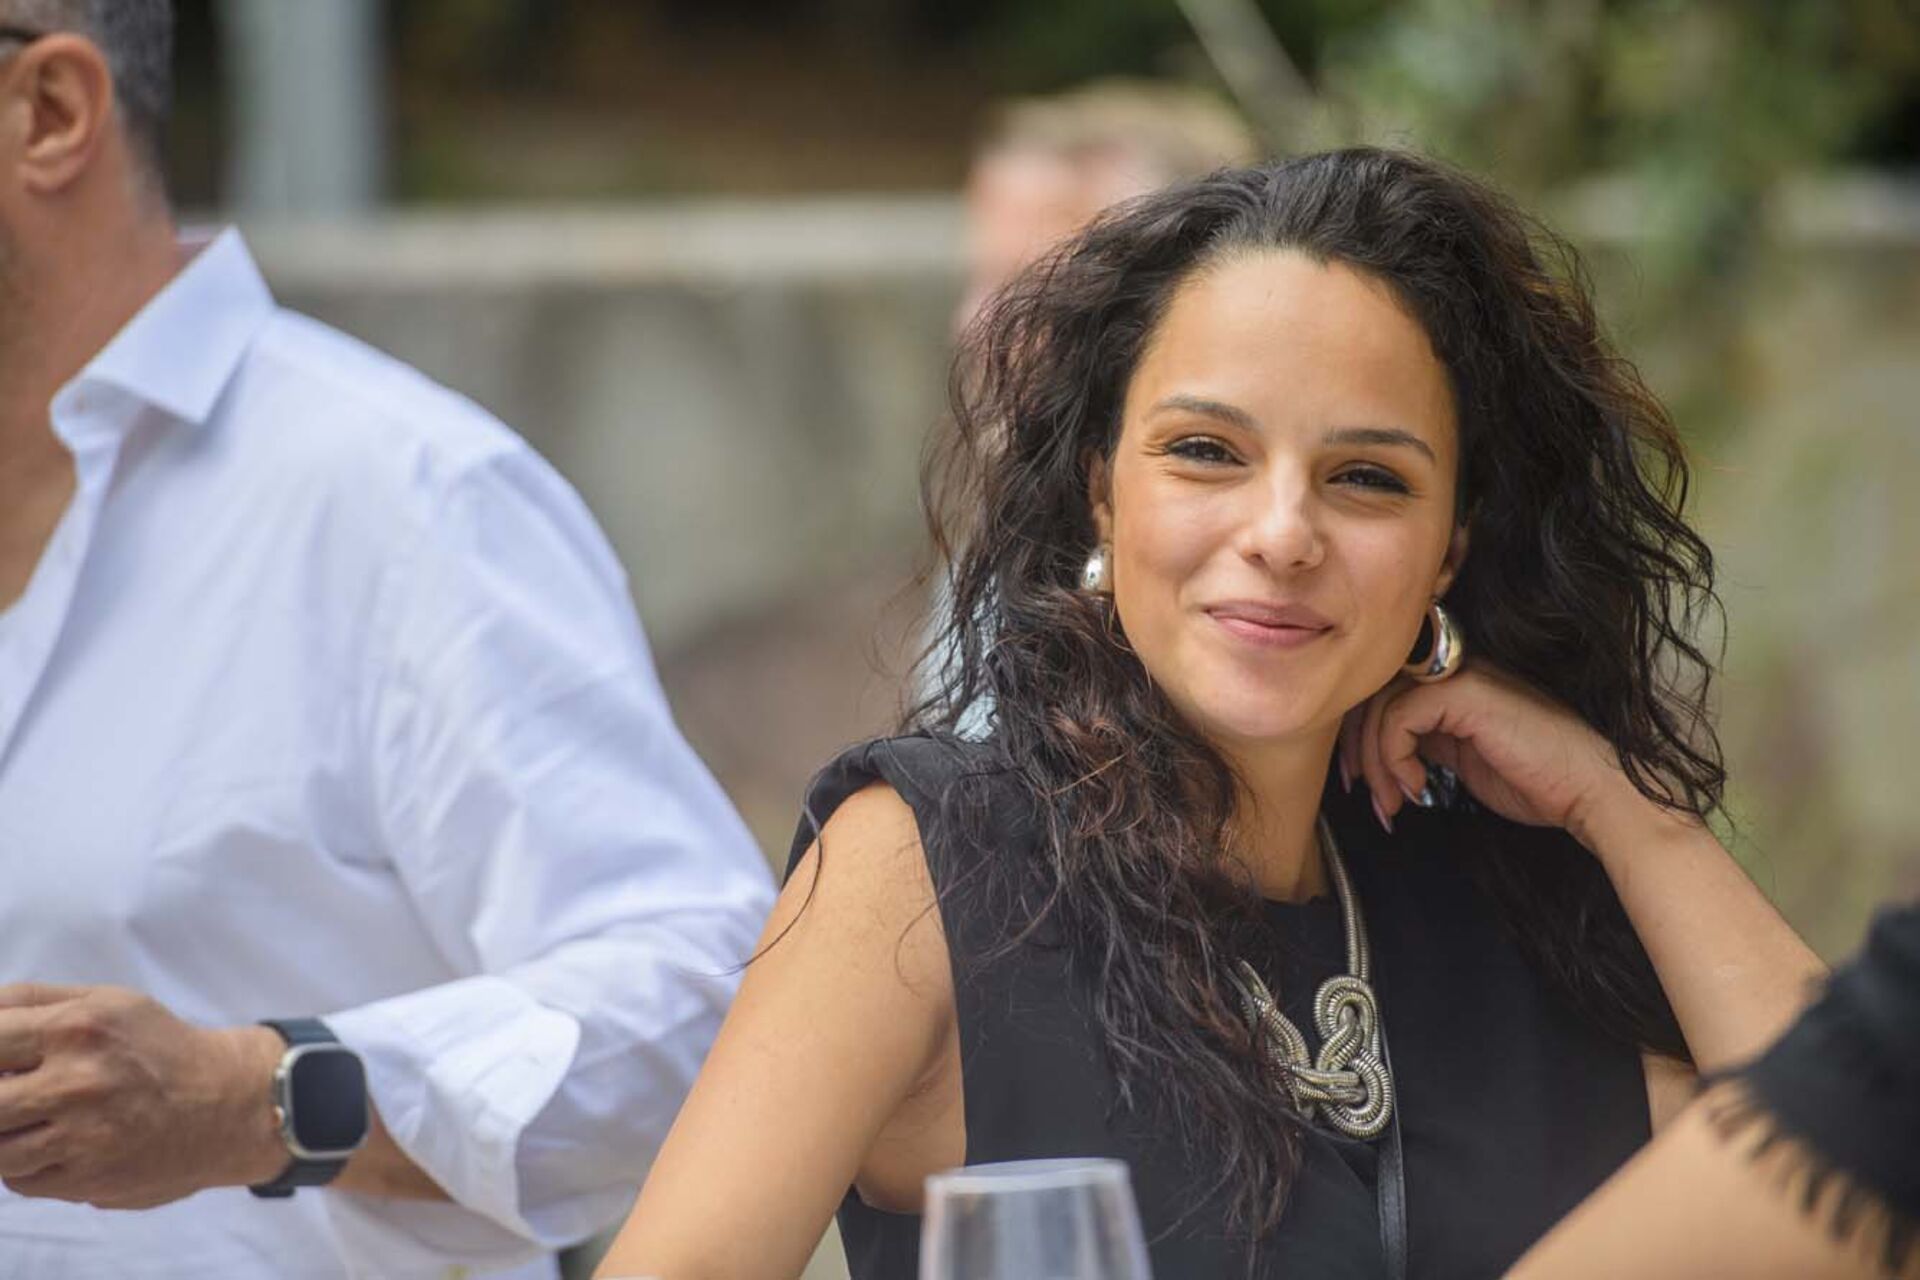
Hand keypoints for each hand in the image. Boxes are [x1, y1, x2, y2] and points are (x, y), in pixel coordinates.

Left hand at [0, 984, 286, 1208]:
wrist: (228, 1104)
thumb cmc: (160, 1048)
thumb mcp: (108, 1001)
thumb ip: (32, 1001)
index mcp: (78, 1027)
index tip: (4, 1062)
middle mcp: (77, 1081)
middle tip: (18, 1093)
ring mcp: (82, 1136)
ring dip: (6, 1134)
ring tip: (35, 1119)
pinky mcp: (87, 1180)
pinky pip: (21, 1179)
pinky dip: (25, 1164)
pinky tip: (55, 1144)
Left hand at [1337, 661, 1660, 850]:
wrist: (1591, 790)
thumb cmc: (1539, 782)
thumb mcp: (1464, 761)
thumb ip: (1426, 744)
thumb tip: (1380, 755)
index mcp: (1455, 684)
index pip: (1384, 692)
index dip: (1360, 735)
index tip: (1359, 783)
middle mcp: (1454, 671)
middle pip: (1374, 694)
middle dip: (1357, 749)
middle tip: (1364, 795)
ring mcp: (1461, 676)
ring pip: (1381, 706)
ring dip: (1376, 763)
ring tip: (1393, 804)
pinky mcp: (1465, 692)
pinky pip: (1400, 716)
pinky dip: (1394, 757)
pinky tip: (1416, 787)